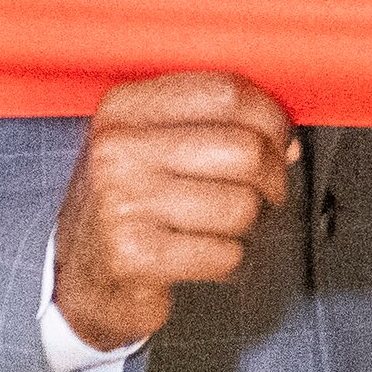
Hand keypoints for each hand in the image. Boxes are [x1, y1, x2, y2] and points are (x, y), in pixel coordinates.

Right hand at [49, 72, 298, 352]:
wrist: (84, 278)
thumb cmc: (131, 206)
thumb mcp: (155, 146)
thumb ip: (216, 126)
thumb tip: (288, 141)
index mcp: (123, 109)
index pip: (226, 93)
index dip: (272, 118)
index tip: (280, 141)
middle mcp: (116, 149)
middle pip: (245, 150)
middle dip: (272, 178)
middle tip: (263, 194)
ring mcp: (120, 202)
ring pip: (242, 205)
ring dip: (249, 226)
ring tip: (221, 229)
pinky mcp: (133, 255)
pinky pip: (227, 253)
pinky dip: (230, 260)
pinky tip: (204, 255)